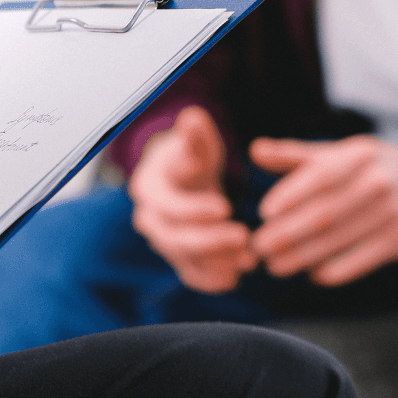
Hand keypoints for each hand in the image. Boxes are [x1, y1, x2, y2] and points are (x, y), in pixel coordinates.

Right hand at [128, 106, 256, 292]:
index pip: (167, 205)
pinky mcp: (179, 258)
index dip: (193, 209)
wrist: (184, 180)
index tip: (225, 207)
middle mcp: (150, 219)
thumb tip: (193, 118)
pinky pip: (191, 275)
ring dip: (216, 262)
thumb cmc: (190, 157)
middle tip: (243, 237)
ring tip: (249, 259)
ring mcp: (163, 242)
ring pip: (185, 259)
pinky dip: (212, 280)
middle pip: (174, 238)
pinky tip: (235, 278)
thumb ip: (195, 136)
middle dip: (209, 241)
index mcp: (149, 189)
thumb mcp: (195, 144)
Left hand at [250, 134, 397, 286]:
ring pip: (339, 240)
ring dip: (302, 257)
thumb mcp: (342, 152)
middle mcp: (377, 182)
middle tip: (259, 248)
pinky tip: (312, 274)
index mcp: (358, 155)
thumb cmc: (376, 168)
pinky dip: (334, 270)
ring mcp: (392, 212)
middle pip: (325, 213)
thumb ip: (296, 154)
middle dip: (287, 234)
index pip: (320, 175)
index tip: (265, 213)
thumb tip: (255, 150)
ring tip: (275, 266)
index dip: (290, 195)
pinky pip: (362, 260)